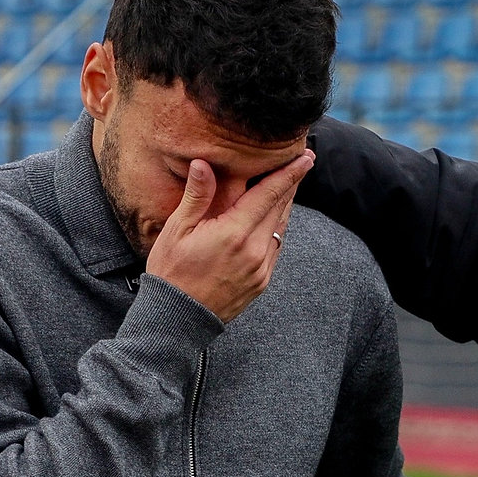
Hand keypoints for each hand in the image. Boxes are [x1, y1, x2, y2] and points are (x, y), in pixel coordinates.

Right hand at [145, 150, 314, 322]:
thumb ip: (196, 196)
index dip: (289, 174)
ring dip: (284, 206)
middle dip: (291, 184)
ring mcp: (261, 268)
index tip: (306, 158)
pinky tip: (271, 219)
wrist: (177, 318)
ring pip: (280, 228)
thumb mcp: (177, 230)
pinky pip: (275, 247)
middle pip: (280, 208)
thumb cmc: (171, 272)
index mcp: (235, 233)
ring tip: (287, 187)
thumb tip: (203, 164)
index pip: (269, 195)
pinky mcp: (262, 281)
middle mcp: (255, 250)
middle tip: (302, 163)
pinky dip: (276, 228)